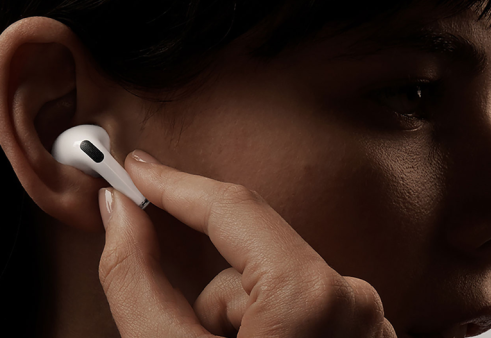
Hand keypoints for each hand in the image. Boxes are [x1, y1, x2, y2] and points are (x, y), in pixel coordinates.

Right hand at [97, 150, 396, 337]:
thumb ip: (136, 279)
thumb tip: (120, 214)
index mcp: (313, 298)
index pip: (229, 208)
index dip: (172, 184)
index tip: (136, 169)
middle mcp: (357, 303)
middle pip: (249, 261)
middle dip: (211, 301)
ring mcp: (371, 326)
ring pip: (273, 289)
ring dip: (241, 325)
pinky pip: (302, 311)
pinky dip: (274, 334)